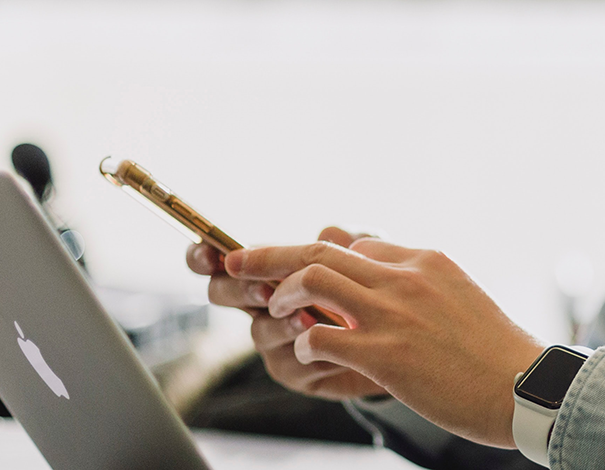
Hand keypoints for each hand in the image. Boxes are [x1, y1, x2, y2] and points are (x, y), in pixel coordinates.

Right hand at [188, 227, 386, 400]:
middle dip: (239, 290)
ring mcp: (275, 338)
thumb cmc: (376, 289)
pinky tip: (336, 346)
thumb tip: (330, 232)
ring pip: (258, 331)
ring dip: (281, 324)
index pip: (221, 259)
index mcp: (269, 269)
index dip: (204, 255)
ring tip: (308, 318)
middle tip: (266, 290)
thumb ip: (350, 240)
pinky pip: (289, 363)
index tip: (209, 252)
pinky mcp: (295, 370)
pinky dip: (311, 352)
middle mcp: (263, 304)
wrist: (400, 339)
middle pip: (222, 294)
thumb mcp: (371, 256)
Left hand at [228, 238, 545, 447]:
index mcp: (425, 261)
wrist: (524, 388)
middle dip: (269, 253)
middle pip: (321, 249)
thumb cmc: (496, 354)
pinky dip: (305, 342)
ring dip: (283, 295)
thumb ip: (420, 285)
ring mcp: (394, 314)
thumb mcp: (460, 298)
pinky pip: (322, 335)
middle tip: (236, 259)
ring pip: (313, 281)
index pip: (358, 244)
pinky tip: (310, 353)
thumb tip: (384, 278)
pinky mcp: (385, 354)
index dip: (320, 257)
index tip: (298, 271)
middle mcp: (405, 278)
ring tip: (276, 311)